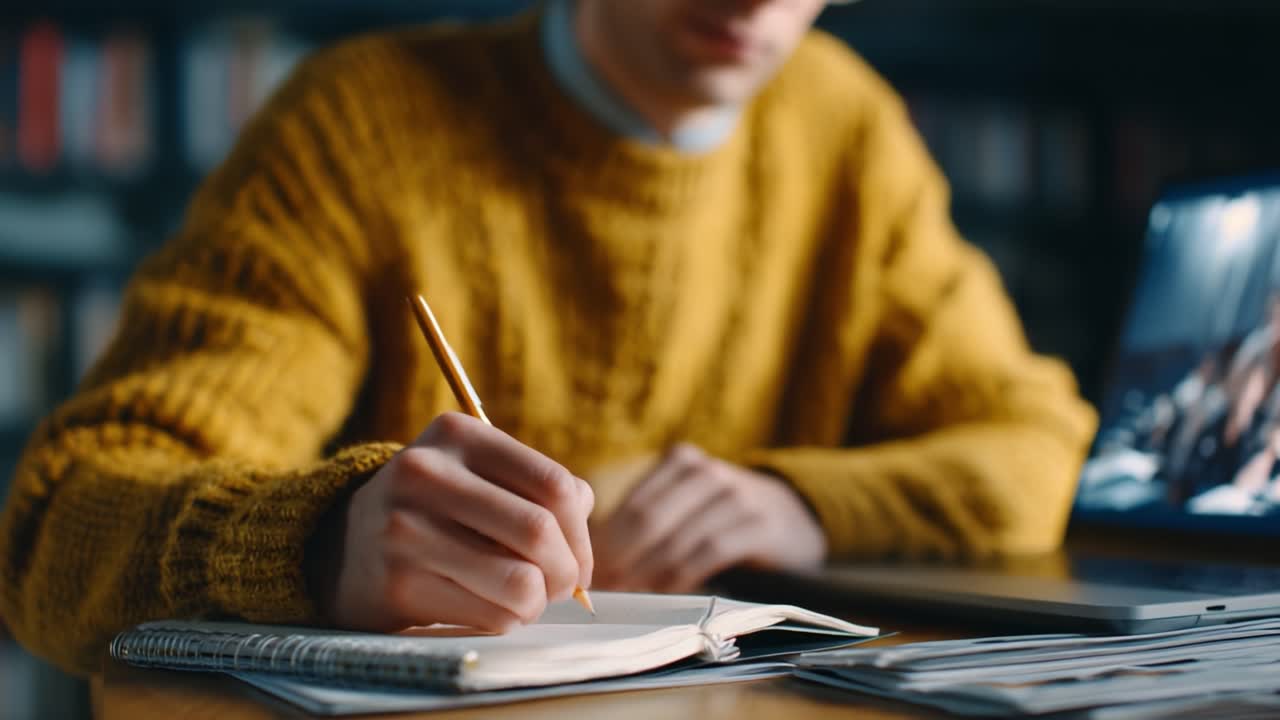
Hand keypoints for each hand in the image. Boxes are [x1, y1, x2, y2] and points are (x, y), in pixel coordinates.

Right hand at [312, 412, 593, 632]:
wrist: (345, 547)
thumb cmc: (437, 509)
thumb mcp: (477, 473)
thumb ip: (538, 486)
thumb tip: (585, 525)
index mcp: (458, 433)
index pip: (555, 485)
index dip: (583, 533)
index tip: (580, 559)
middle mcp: (426, 473)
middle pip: (539, 531)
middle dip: (567, 572)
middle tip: (563, 587)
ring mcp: (406, 528)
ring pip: (520, 581)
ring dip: (537, 603)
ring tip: (527, 600)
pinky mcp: (398, 583)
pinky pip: (489, 615)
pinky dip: (505, 620)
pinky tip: (489, 608)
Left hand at [591, 444, 825, 592]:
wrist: (792, 515)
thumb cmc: (720, 514)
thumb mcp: (685, 500)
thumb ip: (646, 517)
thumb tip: (594, 556)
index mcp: (680, 460)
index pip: (633, 503)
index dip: (607, 540)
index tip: (587, 570)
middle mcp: (707, 471)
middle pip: (651, 519)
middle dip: (622, 558)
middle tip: (601, 589)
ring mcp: (737, 496)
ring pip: (678, 538)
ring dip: (647, 572)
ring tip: (627, 595)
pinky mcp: (760, 524)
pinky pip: (710, 552)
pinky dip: (682, 575)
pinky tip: (665, 593)